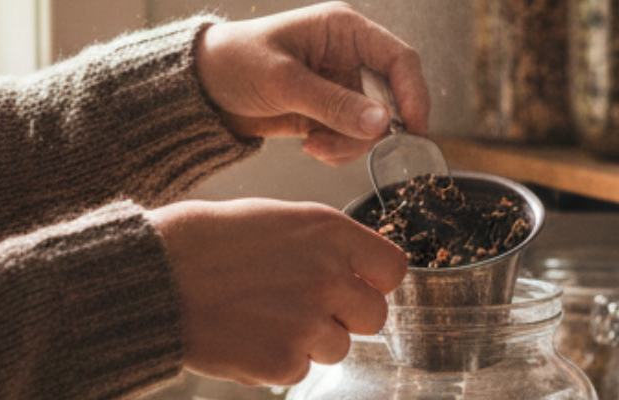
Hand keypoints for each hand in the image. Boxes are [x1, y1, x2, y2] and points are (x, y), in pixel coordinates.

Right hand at [147, 199, 407, 385]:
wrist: (150, 277)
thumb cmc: (205, 243)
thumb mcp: (276, 220)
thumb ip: (325, 247)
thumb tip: (356, 273)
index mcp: (331, 233)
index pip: (393, 269)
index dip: (374, 282)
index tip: (356, 287)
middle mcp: (330, 277)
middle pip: (375, 317)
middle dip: (346, 319)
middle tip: (302, 310)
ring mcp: (310, 323)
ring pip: (339, 349)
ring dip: (310, 343)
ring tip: (261, 320)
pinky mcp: (285, 362)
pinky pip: (301, 371)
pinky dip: (277, 363)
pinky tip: (244, 339)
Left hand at [195, 2, 429, 165]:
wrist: (204, 90)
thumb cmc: (235, 64)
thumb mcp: (284, 82)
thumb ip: (334, 103)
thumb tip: (382, 124)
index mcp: (344, 30)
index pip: (400, 60)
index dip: (413, 95)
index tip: (413, 131)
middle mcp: (351, 56)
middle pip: (393, 99)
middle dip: (372, 130)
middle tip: (349, 145)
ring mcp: (344, 87)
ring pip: (374, 127)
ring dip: (349, 145)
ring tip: (315, 146)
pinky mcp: (334, 112)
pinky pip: (354, 140)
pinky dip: (338, 151)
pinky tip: (311, 146)